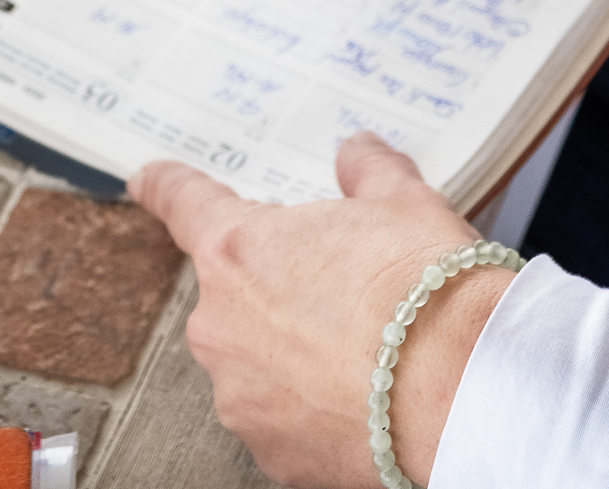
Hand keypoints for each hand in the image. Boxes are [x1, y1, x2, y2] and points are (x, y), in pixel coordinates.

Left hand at [130, 134, 512, 488]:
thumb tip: (356, 152)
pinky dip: (313, 399)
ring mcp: (242, 399)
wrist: (461, 389)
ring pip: (258, 355)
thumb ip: (367, 169)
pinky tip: (365, 387)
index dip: (167, 186)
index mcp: (240, 251)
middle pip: (234, 288)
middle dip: (277, 278)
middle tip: (343, 273)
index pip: (186, 204)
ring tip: (365, 337)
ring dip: (294, 343)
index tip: (148, 180)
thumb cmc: (425, 286)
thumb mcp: (403, 199)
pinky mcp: (273, 455)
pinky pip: (283, 412)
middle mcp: (224, 327)